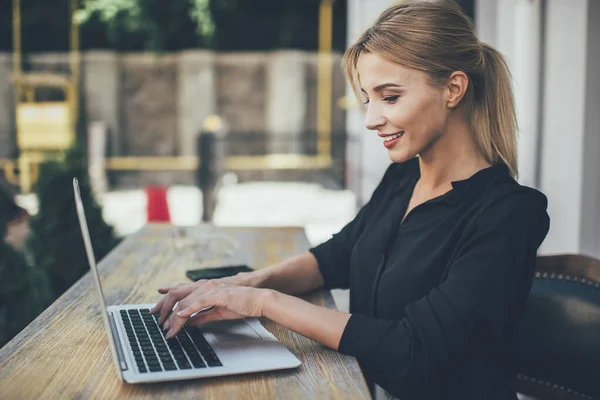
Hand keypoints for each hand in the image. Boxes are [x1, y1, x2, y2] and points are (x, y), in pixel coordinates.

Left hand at [152, 279, 272, 338]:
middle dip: (164, 307)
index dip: (165, 301)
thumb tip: (189, 322)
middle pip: (177, 294)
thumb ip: (201, 315)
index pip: (180, 292)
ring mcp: (211, 289)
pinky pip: (199, 303)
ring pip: (186, 301)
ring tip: (168, 327)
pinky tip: (180, 317)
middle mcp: (205, 286)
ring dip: (174, 316)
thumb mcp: (217, 312)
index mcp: (204, 288)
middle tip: (156, 320)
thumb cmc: (240, 305)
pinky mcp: (218, 294)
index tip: (157, 311)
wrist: (256, 300)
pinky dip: (188, 310)